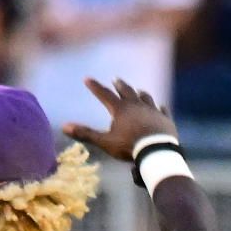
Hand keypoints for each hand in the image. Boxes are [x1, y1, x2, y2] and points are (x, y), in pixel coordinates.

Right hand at [60, 75, 175, 158]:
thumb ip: (85, 134)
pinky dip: (160, 108)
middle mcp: (137, 106)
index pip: (105, 95)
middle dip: (120, 85)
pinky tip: (161, 106)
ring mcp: (153, 111)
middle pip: (127, 91)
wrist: (157, 152)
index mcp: (120, 110)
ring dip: (140, 94)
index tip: (87, 78)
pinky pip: (163, 110)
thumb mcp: (105, 142)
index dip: (95, 87)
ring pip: (146, 98)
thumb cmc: (129, 147)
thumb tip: (64, 127)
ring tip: (139, 91)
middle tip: (116, 79)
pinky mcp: (166, 119)